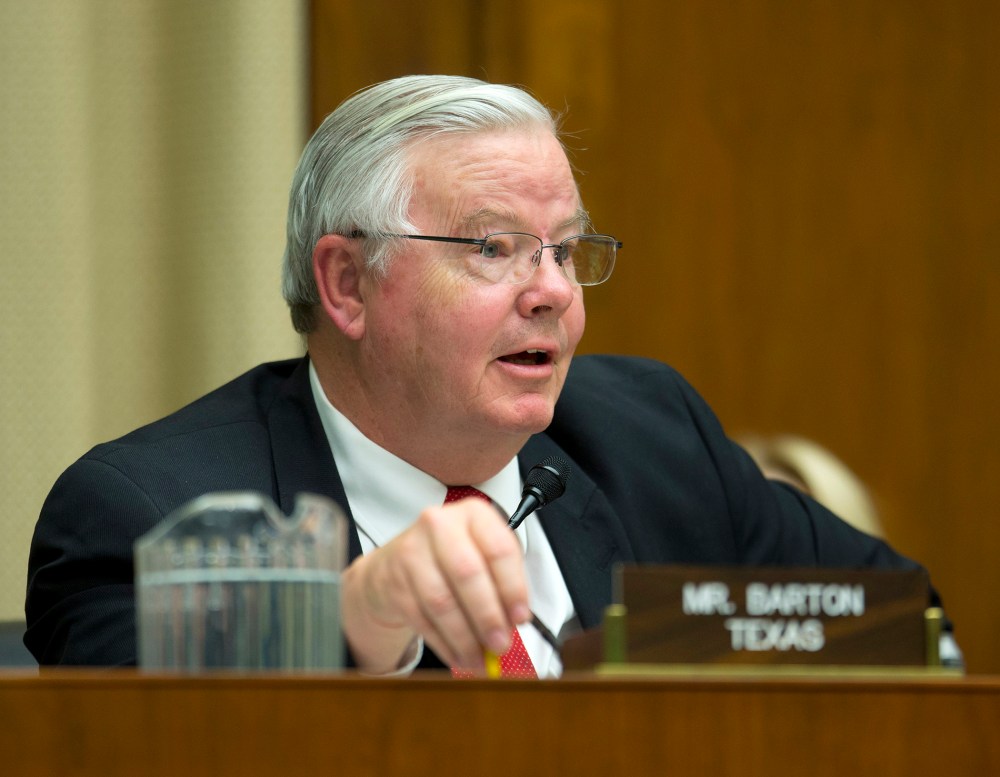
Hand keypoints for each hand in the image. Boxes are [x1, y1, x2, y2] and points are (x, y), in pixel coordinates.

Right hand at [340, 496, 530, 673]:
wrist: (397, 563)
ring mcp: (412, 551)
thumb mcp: (483, 555)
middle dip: (488, 616)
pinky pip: (423, 619)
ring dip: (465, 637)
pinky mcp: (395, 581)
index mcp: (473, 514)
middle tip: (501, 644)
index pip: (499, 549)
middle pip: (468, 574)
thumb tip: (513, 621)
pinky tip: (459, 655)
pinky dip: (444, 644)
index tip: (520, 618)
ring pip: (442, 601)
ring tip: (480, 659)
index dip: (513, 588)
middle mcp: (440, 525)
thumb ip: (502, 583)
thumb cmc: (451, 558)